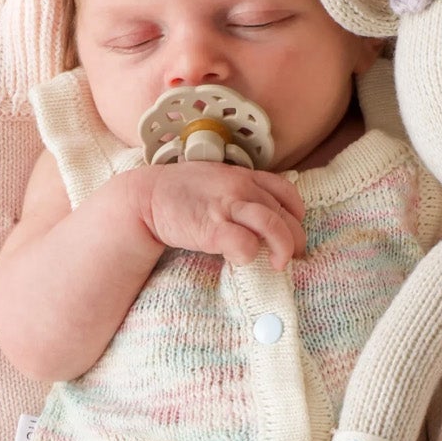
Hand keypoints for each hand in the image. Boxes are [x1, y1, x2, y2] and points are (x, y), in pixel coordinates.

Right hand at [125, 161, 306, 268]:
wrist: (145, 196)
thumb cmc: (180, 193)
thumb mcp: (216, 180)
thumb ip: (240, 191)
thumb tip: (261, 215)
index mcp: (245, 176)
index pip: (287, 191)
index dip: (296, 213)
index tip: (293, 229)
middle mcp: (242, 188)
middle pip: (286, 214)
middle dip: (295, 239)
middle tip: (290, 257)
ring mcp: (228, 206)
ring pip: (274, 226)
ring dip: (283, 248)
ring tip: (280, 264)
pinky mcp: (213, 228)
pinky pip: (245, 243)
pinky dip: (250, 254)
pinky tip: (242, 260)